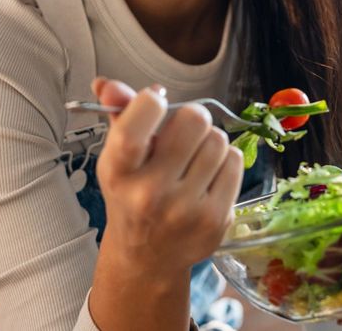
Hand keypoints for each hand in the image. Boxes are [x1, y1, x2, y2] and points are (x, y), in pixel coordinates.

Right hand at [93, 77, 243, 273]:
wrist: (146, 257)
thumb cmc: (132, 196)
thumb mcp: (117, 158)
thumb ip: (118, 115)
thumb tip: (107, 84)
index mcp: (119, 173)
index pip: (137, 124)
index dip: (152, 102)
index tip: (156, 102)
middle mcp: (150, 193)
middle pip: (194, 120)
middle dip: (190, 119)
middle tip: (182, 134)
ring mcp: (185, 209)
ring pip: (218, 139)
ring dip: (209, 141)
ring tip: (193, 158)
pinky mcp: (215, 220)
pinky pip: (235, 161)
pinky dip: (225, 161)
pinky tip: (208, 176)